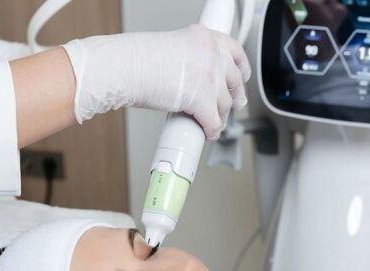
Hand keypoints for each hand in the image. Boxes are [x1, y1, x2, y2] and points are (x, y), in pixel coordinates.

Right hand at [62, 25, 250, 139]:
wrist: (128, 67)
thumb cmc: (139, 58)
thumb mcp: (174, 47)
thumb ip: (192, 58)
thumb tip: (197, 76)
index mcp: (206, 38)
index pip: (236, 52)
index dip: (242, 68)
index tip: (242, 76)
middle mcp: (212, 56)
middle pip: (234, 80)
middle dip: (234, 95)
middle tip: (233, 103)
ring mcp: (210, 79)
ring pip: (225, 104)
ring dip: (221, 115)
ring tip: (214, 120)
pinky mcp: (203, 102)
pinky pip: (214, 122)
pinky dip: (212, 131)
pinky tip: (208, 133)